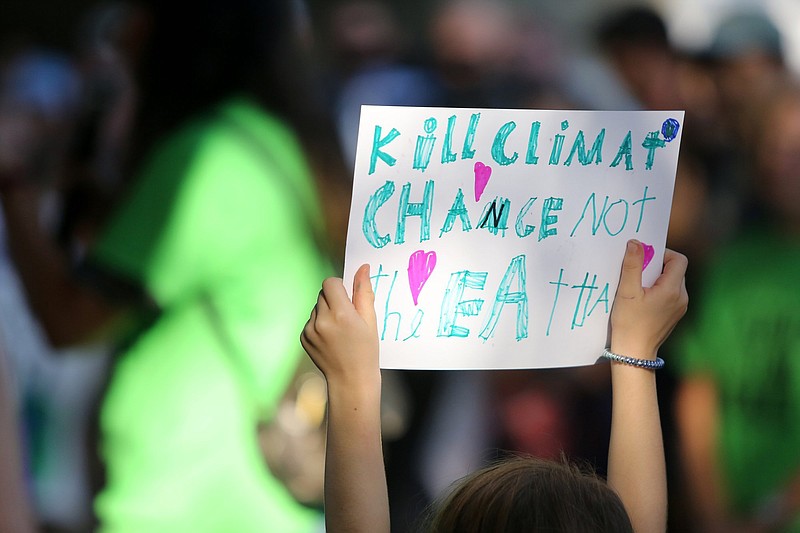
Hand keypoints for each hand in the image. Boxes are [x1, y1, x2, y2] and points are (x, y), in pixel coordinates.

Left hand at [300, 264, 378, 387]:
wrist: (351, 380)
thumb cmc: (366, 350)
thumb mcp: (370, 321)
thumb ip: (364, 292)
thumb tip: (363, 267)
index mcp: (341, 314)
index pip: (330, 282)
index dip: (340, 286)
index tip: (348, 297)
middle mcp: (322, 320)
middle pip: (323, 293)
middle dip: (334, 299)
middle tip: (347, 316)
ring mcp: (310, 330)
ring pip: (316, 307)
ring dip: (327, 312)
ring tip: (340, 331)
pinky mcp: (303, 337)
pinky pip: (311, 320)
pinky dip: (320, 324)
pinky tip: (331, 339)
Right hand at [610, 240, 687, 357]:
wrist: (634, 353)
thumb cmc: (629, 323)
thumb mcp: (627, 291)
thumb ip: (632, 265)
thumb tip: (635, 243)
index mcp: (672, 289)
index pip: (678, 259)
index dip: (662, 253)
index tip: (644, 259)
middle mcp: (681, 297)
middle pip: (675, 270)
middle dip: (656, 266)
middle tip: (637, 274)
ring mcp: (680, 307)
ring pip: (672, 281)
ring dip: (656, 279)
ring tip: (638, 288)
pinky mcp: (675, 314)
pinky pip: (670, 294)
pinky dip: (657, 290)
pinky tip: (642, 300)